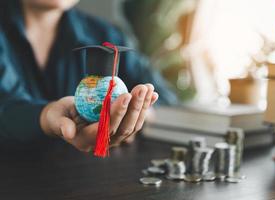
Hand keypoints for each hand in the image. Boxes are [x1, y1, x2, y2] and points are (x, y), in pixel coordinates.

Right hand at [40, 84, 158, 151]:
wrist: (66, 117)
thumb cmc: (59, 116)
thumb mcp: (56, 118)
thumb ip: (61, 124)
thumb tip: (68, 132)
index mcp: (87, 141)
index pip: (106, 128)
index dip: (117, 113)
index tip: (126, 95)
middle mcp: (104, 142)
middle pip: (124, 127)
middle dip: (135, 107)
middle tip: (141, 88)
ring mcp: (115, 136)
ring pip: (133, 124)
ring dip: (143, 106)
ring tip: (148, 88)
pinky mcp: (121, 129)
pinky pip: (136, 119)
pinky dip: (145, 107)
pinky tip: (153, 95)